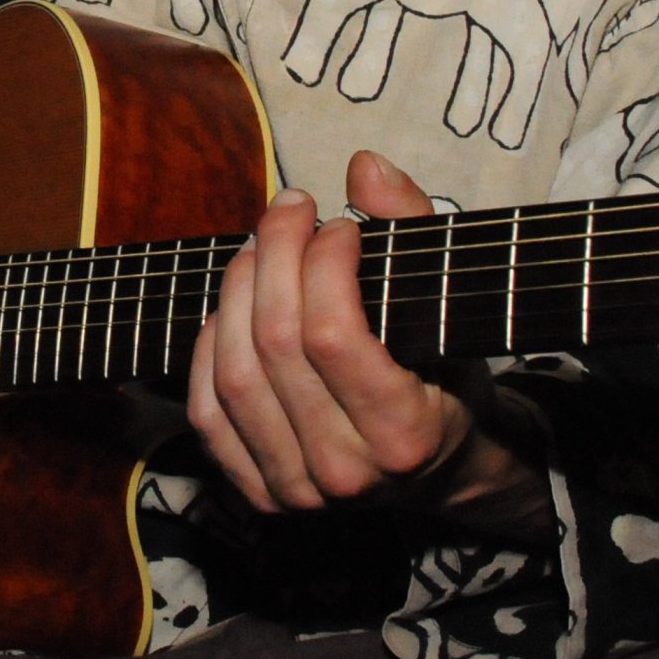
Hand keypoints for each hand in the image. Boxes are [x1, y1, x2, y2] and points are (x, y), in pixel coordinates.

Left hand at [189, 150, 478, 513]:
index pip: (333, 335)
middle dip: (275, 256)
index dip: (322, 263)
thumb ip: (414, 226)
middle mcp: (346, 472)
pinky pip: (208, 411)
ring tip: (260, 249)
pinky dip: (208, 348)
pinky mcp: (258, 492)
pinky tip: (233, 306)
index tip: (339, 225)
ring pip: (234, 373)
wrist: (437, 471)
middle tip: (289, 210)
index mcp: (405, 433)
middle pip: (276, 345)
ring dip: (236, 293)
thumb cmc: (445, 376)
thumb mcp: (450, 303)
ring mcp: (296, 489)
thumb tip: (364, 166)